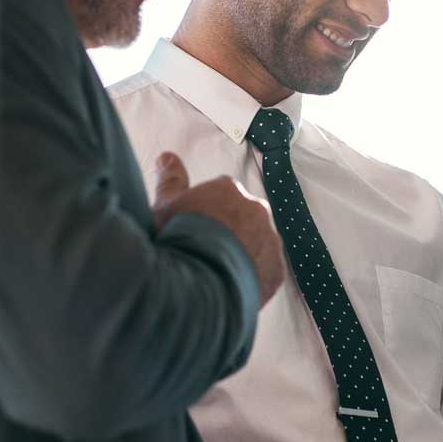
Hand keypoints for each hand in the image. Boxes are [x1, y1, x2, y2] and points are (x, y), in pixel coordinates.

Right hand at [150, 152, 284, 304]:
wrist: (196, 282)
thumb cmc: (178, 239)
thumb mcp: (165, 206)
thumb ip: (170, 179)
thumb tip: (167, 156)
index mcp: (230, 189)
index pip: (221, 195)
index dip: (206, 212)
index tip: (195, 228)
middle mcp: (256, 209)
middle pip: (243, 217)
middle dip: (229, 230)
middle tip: (206, 251)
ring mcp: (270, 240)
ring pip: (258, 243)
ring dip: (243, 252)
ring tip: (218, 271)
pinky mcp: (277, 270)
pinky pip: (267, 270)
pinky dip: (254, 277)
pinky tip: (232, 285)